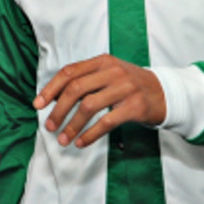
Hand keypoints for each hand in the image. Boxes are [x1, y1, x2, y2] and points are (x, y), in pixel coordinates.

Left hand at [33, 54, 165, 147]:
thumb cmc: (131, 86)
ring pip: (88, 106)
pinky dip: (90, 134)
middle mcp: (113, 71)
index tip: (38, 104)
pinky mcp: (135, 106)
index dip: (51, 89)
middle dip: (58, 110)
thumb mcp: (110, 74)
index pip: (70, 72)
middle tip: (50, 126)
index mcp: (103, 61)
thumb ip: (86, 80)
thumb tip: (54, 98)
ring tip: (63, 139)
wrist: (165, 92)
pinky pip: (106, 122)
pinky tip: (81, 142)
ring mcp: (125, 88)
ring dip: (72, 125)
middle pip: (76, 89)